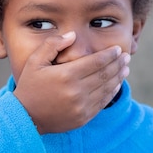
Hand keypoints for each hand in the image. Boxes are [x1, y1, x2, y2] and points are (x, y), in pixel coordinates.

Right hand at [13, 31, 130, 133]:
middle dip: (118, 64)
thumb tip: (73, 35)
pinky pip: (102, 103)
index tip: (117, 49)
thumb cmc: (30, 85)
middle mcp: (76, 91)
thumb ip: (53, 44)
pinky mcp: (83, 117)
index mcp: (66, 75)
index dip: (109, 55)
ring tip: (125, 68)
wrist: (26, 117)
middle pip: (104, 74)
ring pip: (106, 88)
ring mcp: (81, 106)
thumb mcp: (35, 61)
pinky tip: (116, 84)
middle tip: (126, 56)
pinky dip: (112, 92)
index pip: (96, 62)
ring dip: (118, 77)